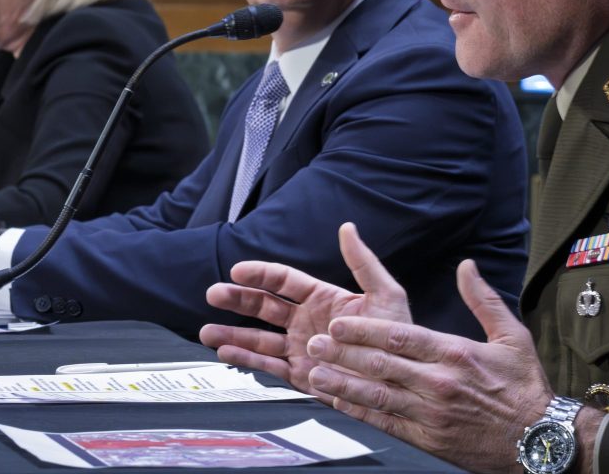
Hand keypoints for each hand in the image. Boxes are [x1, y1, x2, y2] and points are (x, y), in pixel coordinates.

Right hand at [200, 222, 412, 395]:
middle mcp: (307, 321)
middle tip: (215, 293)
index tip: (239, 270)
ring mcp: (301, 349)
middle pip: (264, 306)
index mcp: (323, 298)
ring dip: (233, 334)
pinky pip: (268, 366)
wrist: (401, 381)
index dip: (260, 274)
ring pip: (259, 338)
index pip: (284, 281)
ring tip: (208, 332)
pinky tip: (227, 353)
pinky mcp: (301, 376)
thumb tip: (347, 228)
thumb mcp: (385, 294)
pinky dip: (246, 360)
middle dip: (238, 299)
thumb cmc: (398, 338)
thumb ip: (363, 262)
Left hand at [304, 255, 564, 473]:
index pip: (400, 338)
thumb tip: (466, 266)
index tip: (339, 324)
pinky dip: (359, 413)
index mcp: (456, 353)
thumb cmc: (525, 387)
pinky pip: (386, 422)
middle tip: (314, 344)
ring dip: (342, 384)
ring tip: (315, 373)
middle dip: (342, 354)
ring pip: (377, 395)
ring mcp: (430, 413)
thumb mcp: (512, 336)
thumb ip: (483, 299)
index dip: (364, 331)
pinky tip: (340, 403)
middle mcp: (438, 383)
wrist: (539, 439)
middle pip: (381, 365)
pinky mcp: (427, 438)